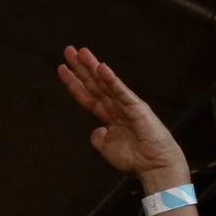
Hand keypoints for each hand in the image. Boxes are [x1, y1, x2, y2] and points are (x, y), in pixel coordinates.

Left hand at [59, 46, 187, 187]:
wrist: (154, 166)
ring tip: (81, 52)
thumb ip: (99, 138)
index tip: (61, 68)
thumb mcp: (108, 148)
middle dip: (80, 68)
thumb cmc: (135, 157)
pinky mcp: (136, 108)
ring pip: (105, 83)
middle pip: (94, 84)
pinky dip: (111, 80)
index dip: (74, 82)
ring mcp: (126, 105)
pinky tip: (102, 68)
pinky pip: (121, 92)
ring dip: (93, 67)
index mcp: (109, 115)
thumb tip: (95, 130)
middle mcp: (116, 106)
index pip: (87, 95)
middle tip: (68, 50)